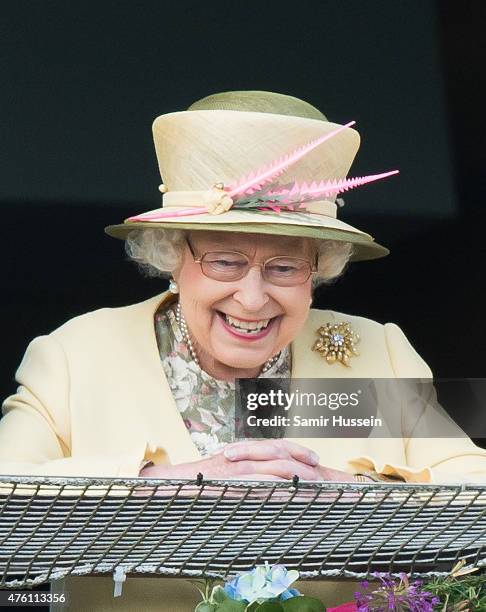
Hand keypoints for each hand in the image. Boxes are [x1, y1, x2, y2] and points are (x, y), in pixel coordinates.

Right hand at [139, 439, 353, 481]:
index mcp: (243, 451)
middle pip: (278, 449)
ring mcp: (238, 466)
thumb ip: (245, 474)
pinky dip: (278, 485)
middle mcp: (242, 454)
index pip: (274, 445)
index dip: (296, 449)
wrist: (174, 483)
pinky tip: (291, 491)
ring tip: (313, 481)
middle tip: (319, 465)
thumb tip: (266, 483)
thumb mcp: (226, 472)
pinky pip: (260, 480)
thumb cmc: (199, 481)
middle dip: (301, 457)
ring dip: (296, 472)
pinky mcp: (232, 479)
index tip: (312, 457)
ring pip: (274, 464)